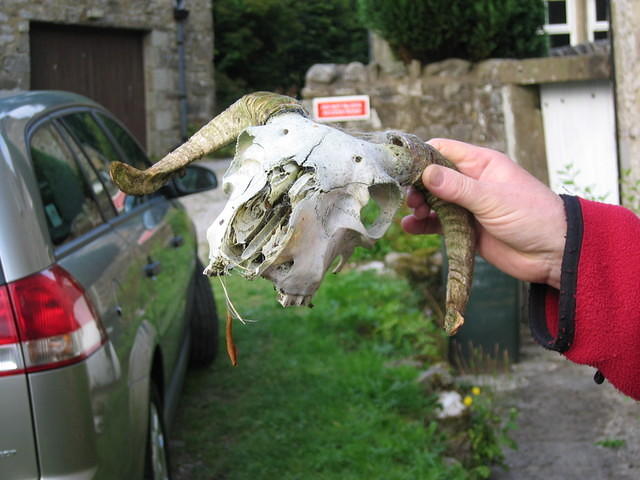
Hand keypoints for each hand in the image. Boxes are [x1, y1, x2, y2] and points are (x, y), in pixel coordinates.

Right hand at [401, 139, 566, 288]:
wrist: (554, 253)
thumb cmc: (532, 216)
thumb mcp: (493, 198)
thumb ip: (457, 187)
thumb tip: (425, 173)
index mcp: (481, 164)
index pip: (443, 150)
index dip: (421, 157)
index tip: (402, 169)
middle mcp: (471, 182)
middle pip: (432, 177)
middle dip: (417, 186)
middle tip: (411, 199)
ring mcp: (467, 206)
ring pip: (433, 201)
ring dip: (419, 206)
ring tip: (413, 214)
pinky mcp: (465, 229)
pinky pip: (438, 224)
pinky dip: (423, 225)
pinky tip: (410, 227)